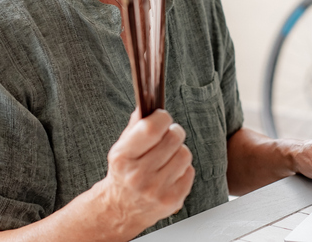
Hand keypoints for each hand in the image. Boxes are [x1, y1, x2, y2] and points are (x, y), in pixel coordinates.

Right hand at [99, 109, 194, 232]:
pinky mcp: (172, 200)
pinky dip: (182, 169)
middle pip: (174, 138)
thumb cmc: (124, 172)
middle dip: (173, 131)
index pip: (152, 128)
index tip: (161, 118)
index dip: (162, 118)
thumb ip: (136, 125)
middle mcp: (138, 176)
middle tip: (166, 136)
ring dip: (178, 151)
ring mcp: (157, 190)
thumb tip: (149, 102)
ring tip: (167, 157)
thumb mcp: (121, 147)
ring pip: (184, 154)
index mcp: (123, 157)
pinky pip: (189, 171)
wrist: (121, 209)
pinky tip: (170, 173)